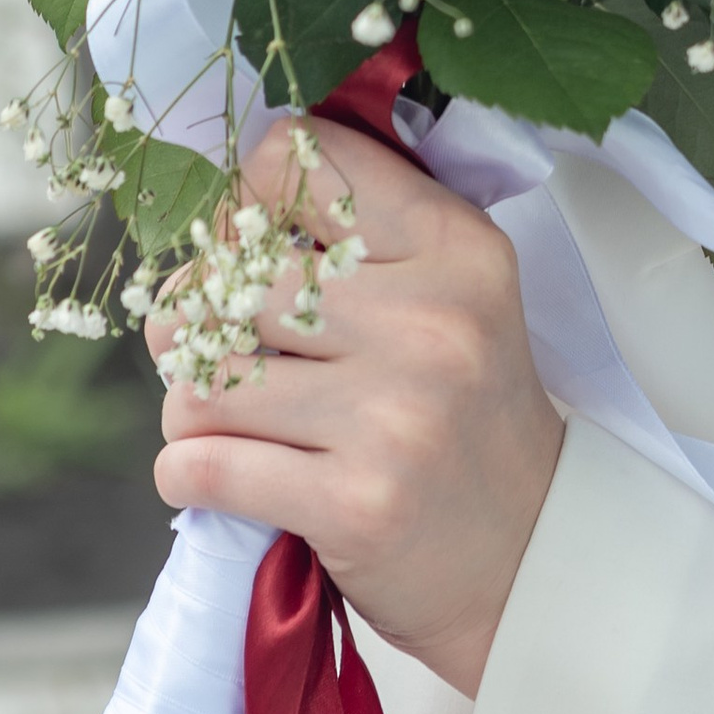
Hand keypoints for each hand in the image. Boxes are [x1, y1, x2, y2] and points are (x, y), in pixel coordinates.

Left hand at [148, 118, 563, 696]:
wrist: (528, 553)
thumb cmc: (461, 414)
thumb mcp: (450, 296)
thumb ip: (357, 238)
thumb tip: (214, 213)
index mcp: (454, 246)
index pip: (294, 159)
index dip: (243, 205)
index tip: (246, 255)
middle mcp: (431, 320)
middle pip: (228, 277)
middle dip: (192, 318)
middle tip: (215, 352)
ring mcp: (395, 414)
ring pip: (201, 377)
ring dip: (189, 405)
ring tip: (223, 421)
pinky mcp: (356, 502)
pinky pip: (202, 464)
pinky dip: (186, 473)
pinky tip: (219, 477)